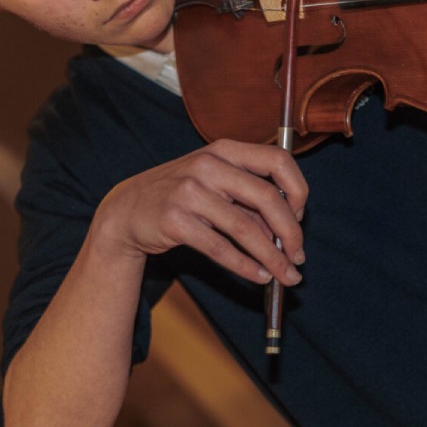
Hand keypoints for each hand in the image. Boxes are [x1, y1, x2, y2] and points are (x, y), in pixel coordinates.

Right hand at [93, 139, 307, 285]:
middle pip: (267, 197)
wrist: (126, 210)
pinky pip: (220, 248)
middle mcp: (208, 165)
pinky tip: (258, 276)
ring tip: (286, 275)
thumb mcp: (214, 185)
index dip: (297, 190)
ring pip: (245, 228)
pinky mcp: (175, 221)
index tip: (299, 216)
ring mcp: (189, 191)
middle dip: (290, 232)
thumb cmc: (180, 196)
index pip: (278, 159)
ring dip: (272, 257)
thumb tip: (288, 234)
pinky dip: (245, 266)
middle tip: (298, 256)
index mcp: (225, 150)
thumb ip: (248, 201)